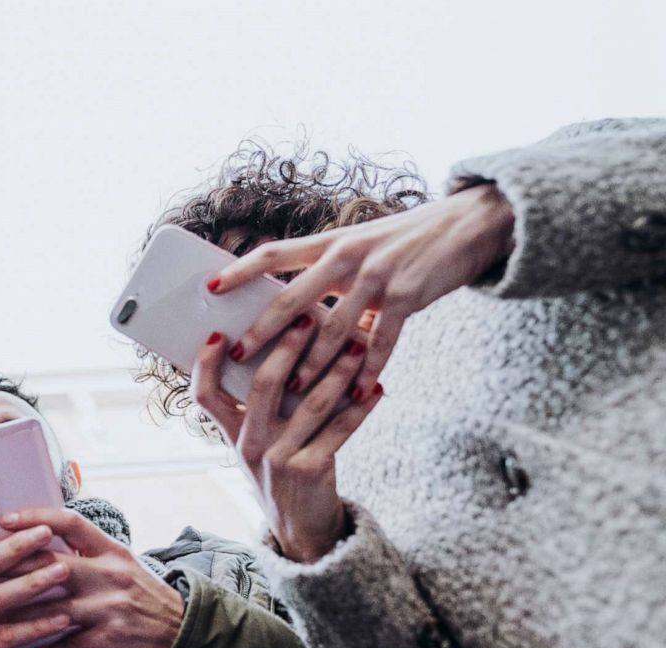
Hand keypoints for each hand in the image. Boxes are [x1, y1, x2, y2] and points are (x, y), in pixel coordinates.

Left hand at [0, 508, 183, 647]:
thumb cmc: (141, 594)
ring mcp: (112, 606)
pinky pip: (70, 647)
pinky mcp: (113, 638)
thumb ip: (85, 551)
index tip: (4, 520)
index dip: (36, 517)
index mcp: (111, 549)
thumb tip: (37, 536)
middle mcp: (111, 573)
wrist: (181, 632)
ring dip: (18, 617)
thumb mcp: (119, 562)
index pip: (70, 522)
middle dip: (12, 569)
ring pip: (53, 609)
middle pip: (53, 565)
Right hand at [189, 317, 383, 562]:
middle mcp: (249, 445)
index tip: (220, 333)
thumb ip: (263, 408)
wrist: (301, 530)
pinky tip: (376, 389)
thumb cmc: (282, 473)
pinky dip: (361, 408)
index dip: (206, 364)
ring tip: (357, 346)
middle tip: (307, 318)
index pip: (204, 395)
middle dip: (286, 347)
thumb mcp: (260, 444)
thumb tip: (286, 351)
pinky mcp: (310, 471)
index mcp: (232, 434)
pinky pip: (340, 431)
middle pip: (262, 385)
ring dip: (337, 371)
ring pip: (309, 404)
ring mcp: (278, 459)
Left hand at [212, 183, 514, 396]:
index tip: (209, 288)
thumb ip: (328, 273)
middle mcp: (348, 256)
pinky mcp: (406, 297)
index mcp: (331, 242)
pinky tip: (356, 392)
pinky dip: (367, 370)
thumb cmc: (406, 240)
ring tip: (290, 391)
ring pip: (333, 329)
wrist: (469, 224)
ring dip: (311, 363)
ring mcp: (377, 277)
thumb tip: (293, 308)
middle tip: (238, 355)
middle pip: (293, 297)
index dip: (240, 270)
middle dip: (263, 330)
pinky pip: (380, 341)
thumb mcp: (361, 245)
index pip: (274, 253)